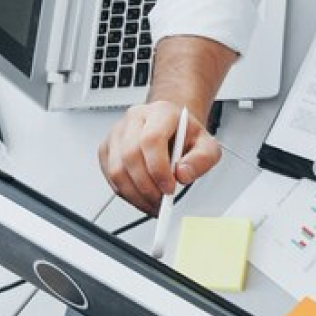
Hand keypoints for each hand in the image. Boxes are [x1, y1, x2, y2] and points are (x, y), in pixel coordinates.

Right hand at [99, 100, 222, 215]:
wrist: (173, 130)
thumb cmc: (186, 136)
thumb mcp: (208, 146)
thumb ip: (202, 160)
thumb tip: (182, 174)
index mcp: (161, 112)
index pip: (151, 139)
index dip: (158, 169)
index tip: (169, 188)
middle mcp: (136, 118)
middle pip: (130, 155)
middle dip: (147, 186)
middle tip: (161, 201)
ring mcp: (118, 132)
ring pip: (117, 169)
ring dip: (135, 194)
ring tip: (153, 203)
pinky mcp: (107, 148)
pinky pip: (110, 176)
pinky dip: (126, 193)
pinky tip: (142, 197)